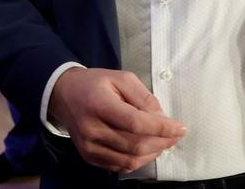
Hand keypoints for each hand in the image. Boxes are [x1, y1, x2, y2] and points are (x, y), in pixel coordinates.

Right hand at [48, 67, 185, 173]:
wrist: (63, 94)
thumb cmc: (95, 83)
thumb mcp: (121, 78)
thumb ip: (143, 97)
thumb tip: (162, 118)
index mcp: (100, 105)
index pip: (136, 123)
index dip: (162, 129)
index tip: (181, 128)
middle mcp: (92, 129)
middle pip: (135, 145)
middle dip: (162, 142)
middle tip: (174, 135)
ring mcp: (89, 146)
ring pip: (130, 160)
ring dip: (152, 154)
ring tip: (162, 142)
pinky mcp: (89, 156)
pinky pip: (119, 166)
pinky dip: (138, 161)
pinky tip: (146, 150)